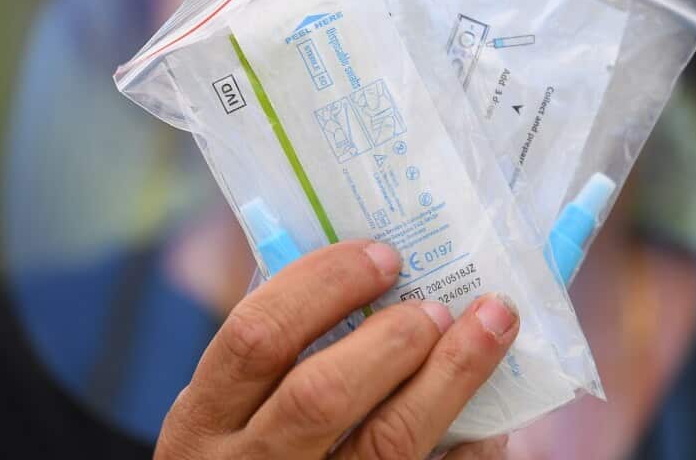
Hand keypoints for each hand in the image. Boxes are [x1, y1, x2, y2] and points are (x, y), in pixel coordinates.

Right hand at [155, 239, 517, 458]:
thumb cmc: (250, 454)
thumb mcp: (230, 410)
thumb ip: (277, 354)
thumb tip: (374, 273)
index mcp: (203, 421)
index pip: (257, 335)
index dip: (325, 284)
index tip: (383, 256)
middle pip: (322, 394)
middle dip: (392, 337)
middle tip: (435, 305)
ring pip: (388, 443)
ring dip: (448, 376)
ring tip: (486, 328)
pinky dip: (470, 446)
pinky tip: (491, 419)